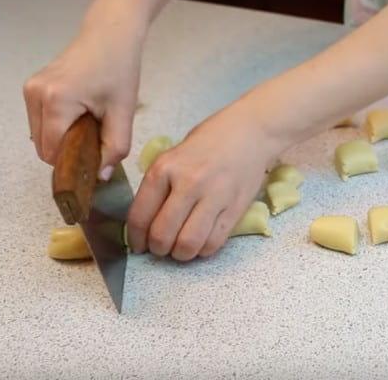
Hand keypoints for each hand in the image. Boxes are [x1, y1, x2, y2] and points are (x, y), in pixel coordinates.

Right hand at [23, 25, 142, 178]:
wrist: (110, 36)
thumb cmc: (119, 70)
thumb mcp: (123, 112)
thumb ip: (115, 148)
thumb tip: (101, 177)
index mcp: (56, 101)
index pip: (54, 152)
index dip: (73, 163)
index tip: (95, 161)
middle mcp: (35, 95)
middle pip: (43, 147)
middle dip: (68, 153)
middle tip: (96, 142)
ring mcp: (30, 90)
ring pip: (40, 136)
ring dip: (62, 140)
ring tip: (89, 125)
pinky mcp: (31, 87)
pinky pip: (40, 122)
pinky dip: (57, 128)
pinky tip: (79, 117)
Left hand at [126, 102, 278, 260]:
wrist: (250, 132)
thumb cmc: (209, 142)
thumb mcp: (174, 156)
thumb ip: (159, 187)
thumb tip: (146, 223)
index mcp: (165, 168)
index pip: (140, 216)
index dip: (136, 239)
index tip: (139, 246)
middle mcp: (188, 183)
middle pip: (163, 235)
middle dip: (158, 250)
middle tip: (161, 248)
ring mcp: (214, 197)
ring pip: (188, 244)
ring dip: (181, 254)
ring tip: (181, 248)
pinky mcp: (235, 208)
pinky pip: (214, 242)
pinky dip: (204, 250)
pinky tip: (202, 242)